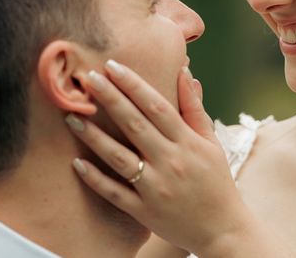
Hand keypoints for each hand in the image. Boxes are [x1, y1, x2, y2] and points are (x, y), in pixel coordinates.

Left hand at [67, 60, 256, 255]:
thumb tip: (184, 72)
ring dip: (94, 136)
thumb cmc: (216, 180)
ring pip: (119, 157)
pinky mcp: (144, 211)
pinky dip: (95, 178)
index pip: (157, 106)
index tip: (113, 66)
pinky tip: (76, 163)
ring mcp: (156, 188)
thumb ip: (194, 108)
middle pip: (135, 125)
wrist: (222, 229)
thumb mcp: (211, 141)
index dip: (134, 84)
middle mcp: (171, 162)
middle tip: (87, 78)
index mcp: (188, 142)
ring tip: (72, 117)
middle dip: (110, 99)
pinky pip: (115, 193)